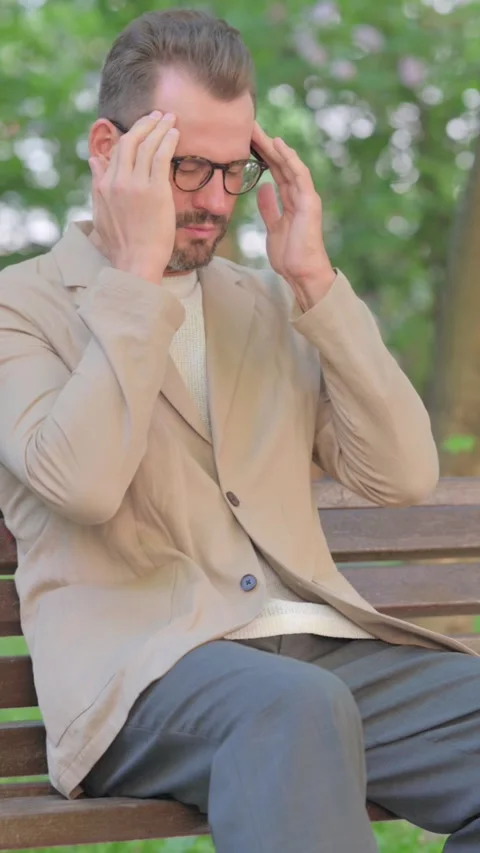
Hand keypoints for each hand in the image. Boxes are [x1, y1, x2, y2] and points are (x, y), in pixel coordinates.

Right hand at [89, 111, 178, 284]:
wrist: (136, 262)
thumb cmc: (121, 245)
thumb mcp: (101, 213)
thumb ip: (98, 185)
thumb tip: (94, 160)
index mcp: (104, 186)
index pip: (115, 151)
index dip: (130, 135)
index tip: (142, 128)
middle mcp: (117, 181)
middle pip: (130, 141)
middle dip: (144, 124)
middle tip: (157, 115)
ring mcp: (136, 185)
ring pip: (146, 145)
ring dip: (159, 127)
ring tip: (170, 118)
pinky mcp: (155, 191)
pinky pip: (161, 157)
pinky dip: (168, 140)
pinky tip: (175, 133)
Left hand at [252, 122, 335, 309]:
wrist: (301, 273)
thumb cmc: (290, 255)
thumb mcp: (273, 227)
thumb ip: (269, 207)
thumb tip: (263, 188)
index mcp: (291, 200)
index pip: (275, 171)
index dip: (261, 155)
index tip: (245, 141)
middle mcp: (299, 195)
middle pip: (280, 164)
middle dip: (265, 145)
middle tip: (248, 126)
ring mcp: (306, 197)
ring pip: (289, 165)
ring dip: (274, 147)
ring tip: (259, 130)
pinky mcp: (310, 202)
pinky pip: (300, 175)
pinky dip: (290, 159)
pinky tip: (278, 144)